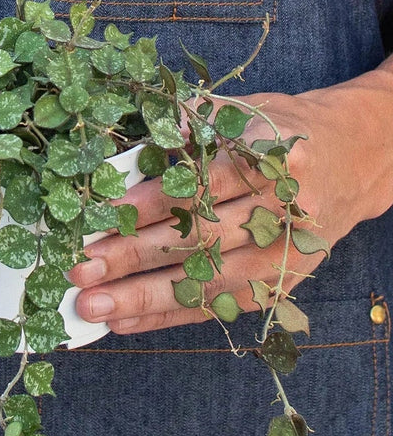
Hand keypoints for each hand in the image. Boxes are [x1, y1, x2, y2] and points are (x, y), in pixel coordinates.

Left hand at [68, 71, 392, 333]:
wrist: (357, 159)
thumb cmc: (285, 131)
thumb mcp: (245, 113)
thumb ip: (192, 130)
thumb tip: (129, 156)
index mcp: (273, 157)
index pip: (200, 186)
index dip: (148, 205)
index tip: (100, 219)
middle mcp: (284, 209)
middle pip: (199, 240)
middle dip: (132, 257)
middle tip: (79, 270)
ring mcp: (286, 254)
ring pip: (206, 282)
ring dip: (142, 298)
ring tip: (91, 308)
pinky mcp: (283, 284)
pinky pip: (218, 307)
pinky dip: (168, 317)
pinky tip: (126, 322)